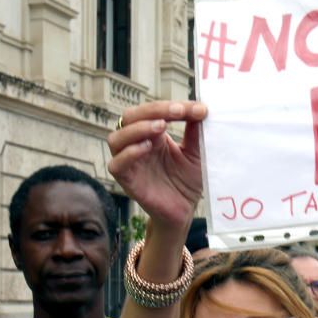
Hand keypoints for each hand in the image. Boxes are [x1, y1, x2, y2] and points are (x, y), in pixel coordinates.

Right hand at [107, 101, 207, 228]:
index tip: (197, 109)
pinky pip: (117, 165)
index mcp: (152, 135)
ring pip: (117, 138)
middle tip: (177, 111)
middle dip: (152, 110)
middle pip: (130, 117)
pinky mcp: (127, 181)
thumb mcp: (196, 153)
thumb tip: (201, 108)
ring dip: (138, 128)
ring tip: (161, 127)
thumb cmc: (187, 181)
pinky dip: (129, 153)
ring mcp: (130, 162)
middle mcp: (136, 144)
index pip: (152, 111)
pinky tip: (147, 148)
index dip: (171, 106)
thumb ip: (195, 132)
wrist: (185, 211)